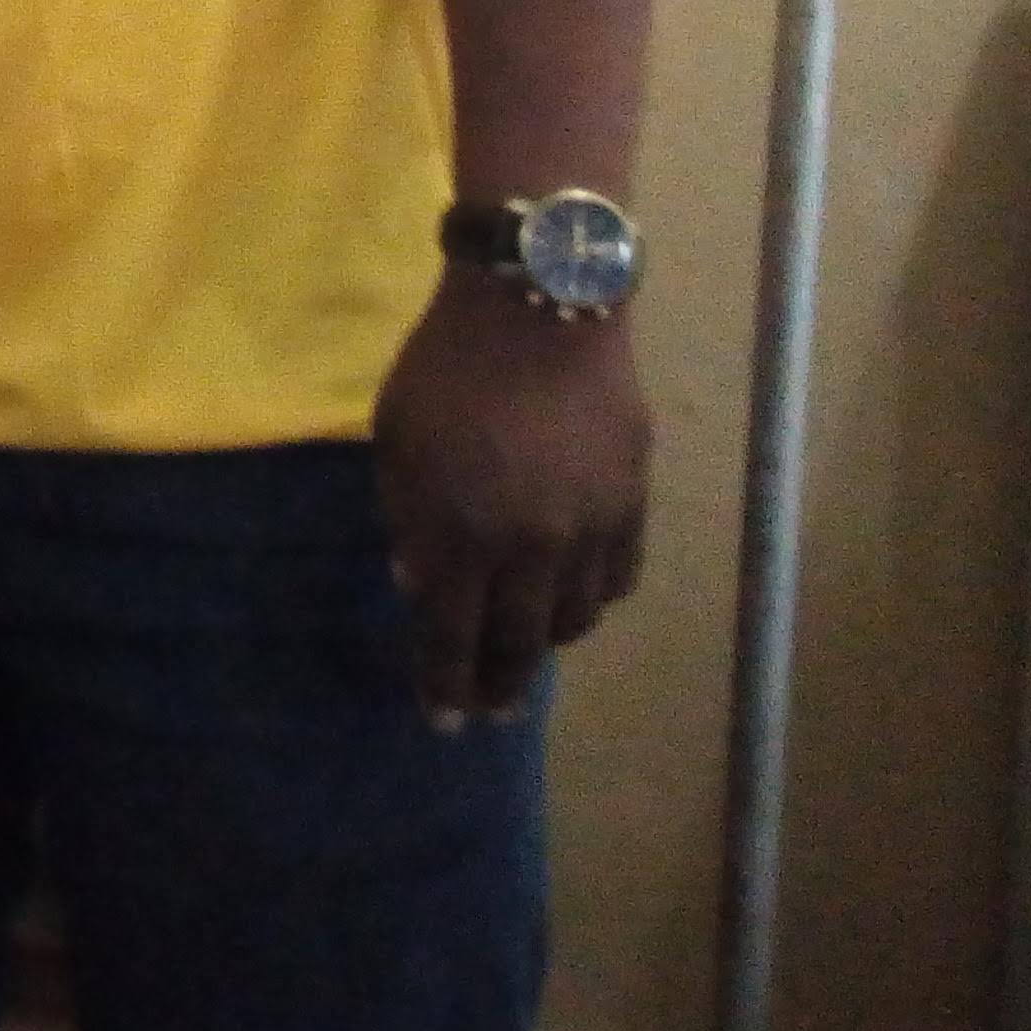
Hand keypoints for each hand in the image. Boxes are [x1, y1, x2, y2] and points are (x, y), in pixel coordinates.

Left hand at [370, 268, 651, 722]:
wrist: (540, 307)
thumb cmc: (447, 367)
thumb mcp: (398, 441)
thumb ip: (408, 517)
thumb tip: (418, 583)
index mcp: (461, 534)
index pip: (452, 637)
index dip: (445, 686)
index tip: (443, 723)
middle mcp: (531, 547)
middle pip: (518, 643)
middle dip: (499, 685)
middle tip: (489, 711)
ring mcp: (589, 528)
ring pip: (573, 619)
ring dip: (546, 643)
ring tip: (526, 654)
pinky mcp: (632, 503)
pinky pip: (616, 578)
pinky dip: (591, 599)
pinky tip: (572, 602)